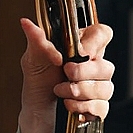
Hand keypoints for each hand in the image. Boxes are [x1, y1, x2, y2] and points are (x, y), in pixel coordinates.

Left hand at [17, 17, 114, 132]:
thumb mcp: (33, 57)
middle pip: (106, 66)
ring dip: (80, 92)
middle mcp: (95, 64)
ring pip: (105, 88)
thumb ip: (36, 40)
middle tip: (65, 74)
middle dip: (83, 73)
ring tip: (61, 92)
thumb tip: (26, 23)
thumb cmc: (39, 78)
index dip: (96, 42)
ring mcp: (100, 85)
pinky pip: (102, 107)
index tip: (81, 51)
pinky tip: (70, 106)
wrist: (36, 105)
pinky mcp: (99, 105)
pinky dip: (84, 108)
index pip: (102, 34)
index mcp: (82, 46)